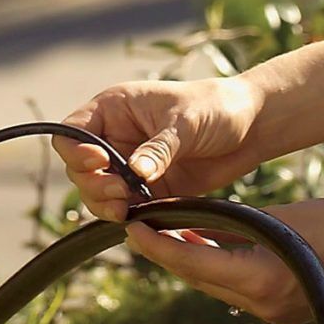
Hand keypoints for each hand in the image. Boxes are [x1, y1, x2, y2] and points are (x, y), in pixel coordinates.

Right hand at [53, 76, 263, 219]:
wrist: (252, 126)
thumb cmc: (217, 108)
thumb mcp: (186, 122)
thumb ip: (158, 149)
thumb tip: (133, 174)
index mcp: (113, 109)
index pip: (71, 132)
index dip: (77, 152)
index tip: (100, 162)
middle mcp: (113, 137)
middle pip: (78, 169)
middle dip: (94, 185)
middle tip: (121, 193)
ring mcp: (127, 165)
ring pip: (95, 192)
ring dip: (104, 204)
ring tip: (126, 209)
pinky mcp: (145, 189)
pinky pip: (121, 207)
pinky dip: (125, 215)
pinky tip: (139, 215)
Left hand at [126, 200, 323, 323]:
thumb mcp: (274, 218)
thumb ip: (227, 226)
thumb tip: (184, 227)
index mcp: (259, 279)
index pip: (191, 262)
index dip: (156, 246)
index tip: (131, 228)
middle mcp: (260, 305)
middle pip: (197, 279)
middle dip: (167, 254)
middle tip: (141, 228)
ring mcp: (272, 315)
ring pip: (214, 287)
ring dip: (190, 263)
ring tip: (166, 234)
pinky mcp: (280, 315)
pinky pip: (235, 292)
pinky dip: (217, 271)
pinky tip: (205, 249)